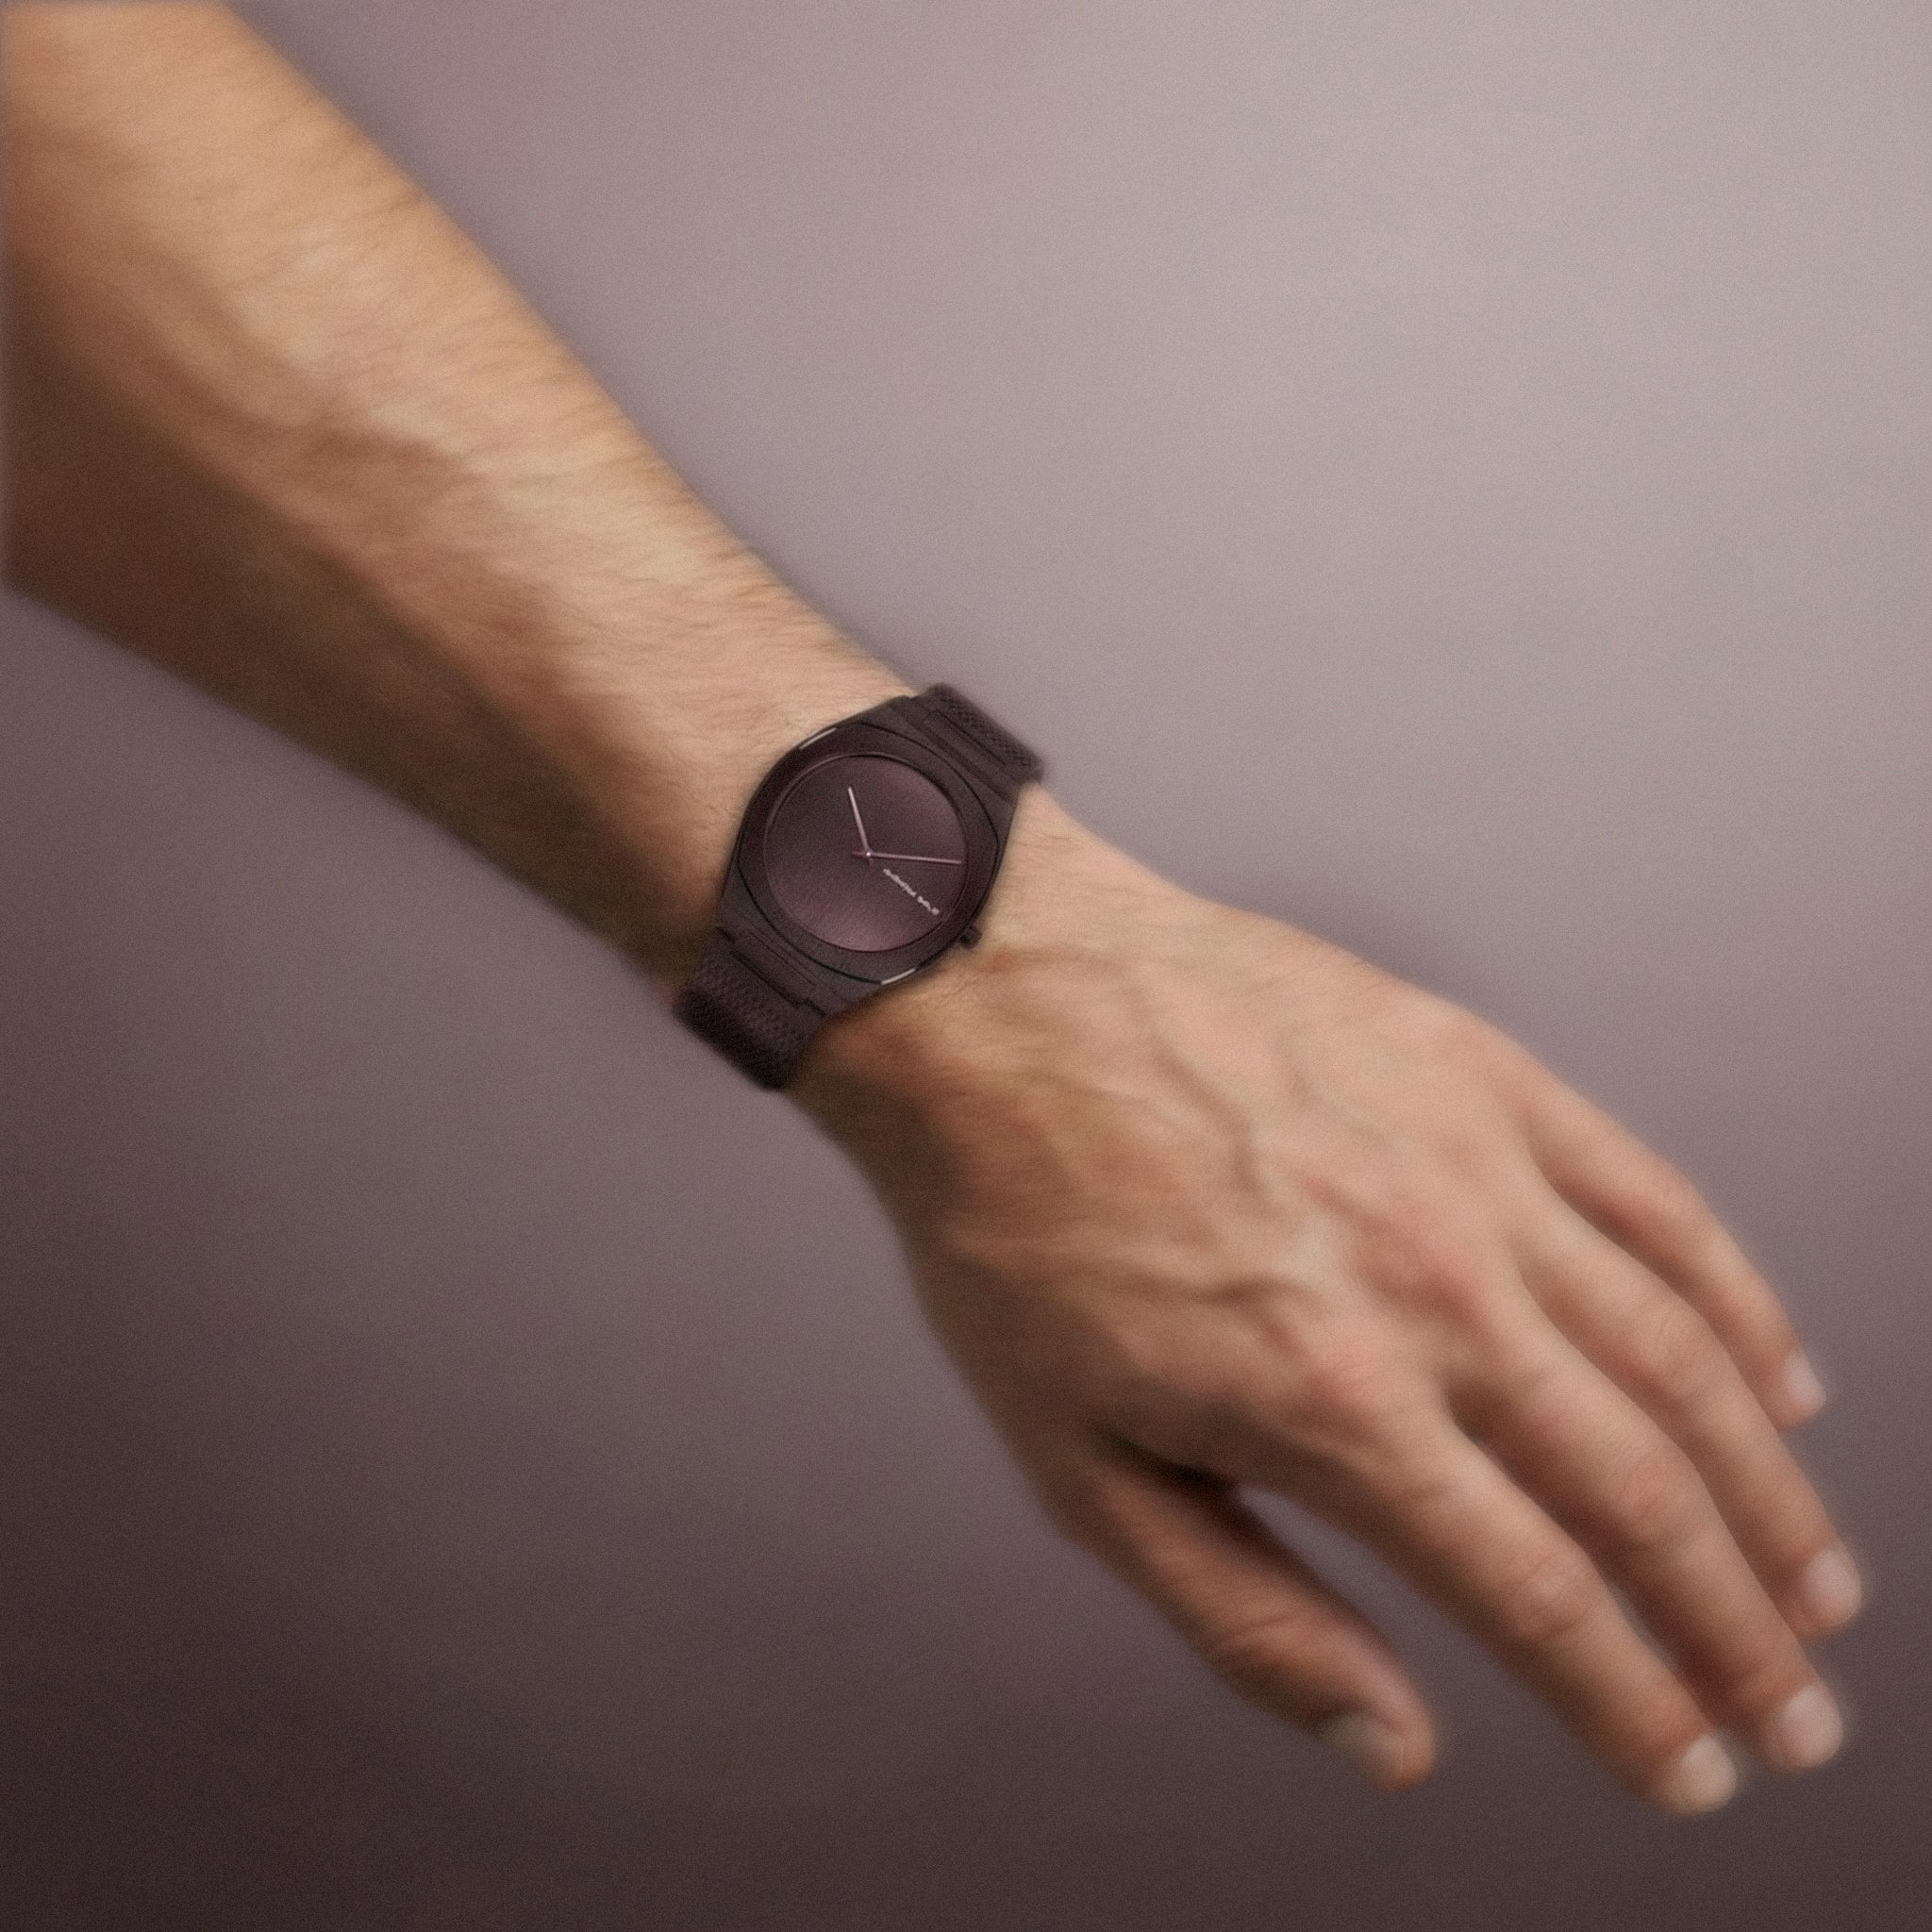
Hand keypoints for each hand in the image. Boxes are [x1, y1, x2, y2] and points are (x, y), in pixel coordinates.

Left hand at [794, 795, 1861, 1812]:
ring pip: (1680, 1357)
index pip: (1540, 1599)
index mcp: (1334, 1404)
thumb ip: (1243, 1616)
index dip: (1636, 1708)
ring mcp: (1474, 1170)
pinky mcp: (1481, 1074)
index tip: (1696, 1776)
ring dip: (1770, 1489)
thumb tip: (1393, 1742)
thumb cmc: (1014, 1229)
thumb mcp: (1079, 1466)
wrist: (994, 999)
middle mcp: (1436, 1290)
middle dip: (1740, 1632)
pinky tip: (1782, 1376)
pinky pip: (1653, 1200)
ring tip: (1819, 1587)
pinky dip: (1737, 1300)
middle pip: (1643, 1495)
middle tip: (1798, 1722)